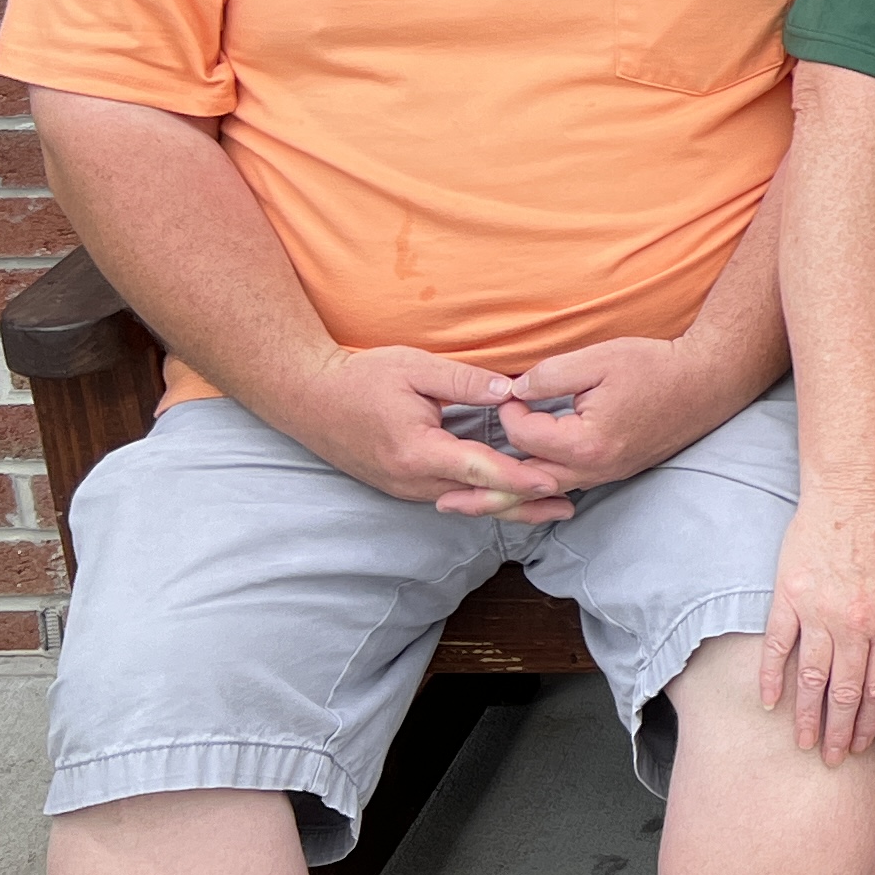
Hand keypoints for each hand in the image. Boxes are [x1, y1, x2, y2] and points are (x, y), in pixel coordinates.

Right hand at [276, 344, 572, 519]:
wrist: (307, 398)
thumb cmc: (361, 378)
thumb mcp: (415, 368)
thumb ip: (464, 381)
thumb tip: (509, 391)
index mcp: (417, 450)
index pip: (479, 471)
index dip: (519, 478)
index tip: (554, 483)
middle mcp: (410, 479)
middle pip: (478, 498)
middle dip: (523, 504)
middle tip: (567, 507)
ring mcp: (403, 487)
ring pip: (464, 503)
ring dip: (505, 505)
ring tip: (548, 507)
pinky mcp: (400, 486)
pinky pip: (449, 497)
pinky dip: (481, 499)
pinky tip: (507, 496)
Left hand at [491, 334, 734, 494]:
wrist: (707, 382)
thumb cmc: (656, 366)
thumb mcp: (599, 359)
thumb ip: (550, 375)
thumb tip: (514, 390)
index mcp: (587, 442)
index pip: (525, 436)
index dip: (509, 411)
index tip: (510, 391)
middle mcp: (595, 469)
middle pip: (526, 485)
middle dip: (484, 492)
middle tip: (444, 500)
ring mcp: (606, 474)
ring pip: (545, 492)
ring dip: (506, 499)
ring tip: (469, 505)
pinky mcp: (613, 471)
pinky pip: (566, 486)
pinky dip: (536, 489)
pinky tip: (519, 487)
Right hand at [757, 487, 874, 763]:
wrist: (854, 491)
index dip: (870, 721)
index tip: (862, 745)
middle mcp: (856, 624)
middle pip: (847, 692)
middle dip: (840, 732)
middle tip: (833, 761)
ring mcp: (820, 612)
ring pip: (813, 678)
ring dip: (808, 716)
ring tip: (804, 744)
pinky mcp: (790, 598)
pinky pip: (778, 647)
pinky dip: (772, 678)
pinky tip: (769, 703)